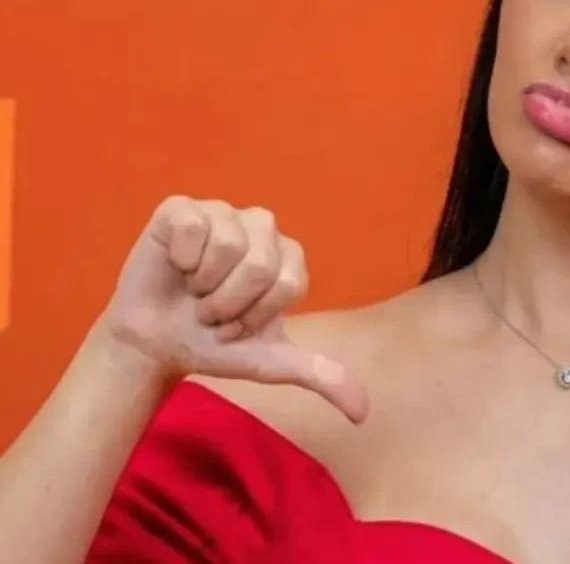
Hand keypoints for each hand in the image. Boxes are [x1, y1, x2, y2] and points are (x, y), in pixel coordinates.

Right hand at [98, 196, 367, 422]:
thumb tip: (363, 413)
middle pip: (260, 264)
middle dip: (229, 303)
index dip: (255, 315)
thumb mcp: (271, 364)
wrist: (154, 344)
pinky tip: (175, 266)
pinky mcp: (181, 208)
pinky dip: (180, 257)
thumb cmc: (215, 345)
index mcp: (289, 257)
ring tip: (194, 290)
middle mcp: (261, 227)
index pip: (289, 283)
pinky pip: (192, 226)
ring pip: (228, 245)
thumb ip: (322, 378)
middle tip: (212, 311)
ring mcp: (223, 213)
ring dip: (204, 285)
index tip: (237, 325)